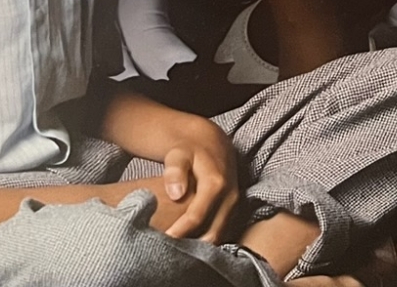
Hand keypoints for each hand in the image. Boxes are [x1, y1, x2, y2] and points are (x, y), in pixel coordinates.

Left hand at [150, 118, 239, 243]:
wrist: (212, 142)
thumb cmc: (190, 150)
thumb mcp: (178, 155)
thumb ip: (175, 171)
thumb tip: (176, 193)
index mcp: (216, 184)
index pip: (196, 218)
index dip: (178, 233)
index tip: (161, 243)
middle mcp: (230, 197)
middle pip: (211, 233)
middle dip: (190, 246)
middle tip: (167, 254)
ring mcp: (235, 205)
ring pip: (218, 236)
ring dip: (199, 247)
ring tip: (176, 252)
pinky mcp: (235, 210)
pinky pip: (221, 232)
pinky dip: (206, 241)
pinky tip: (188, 244)